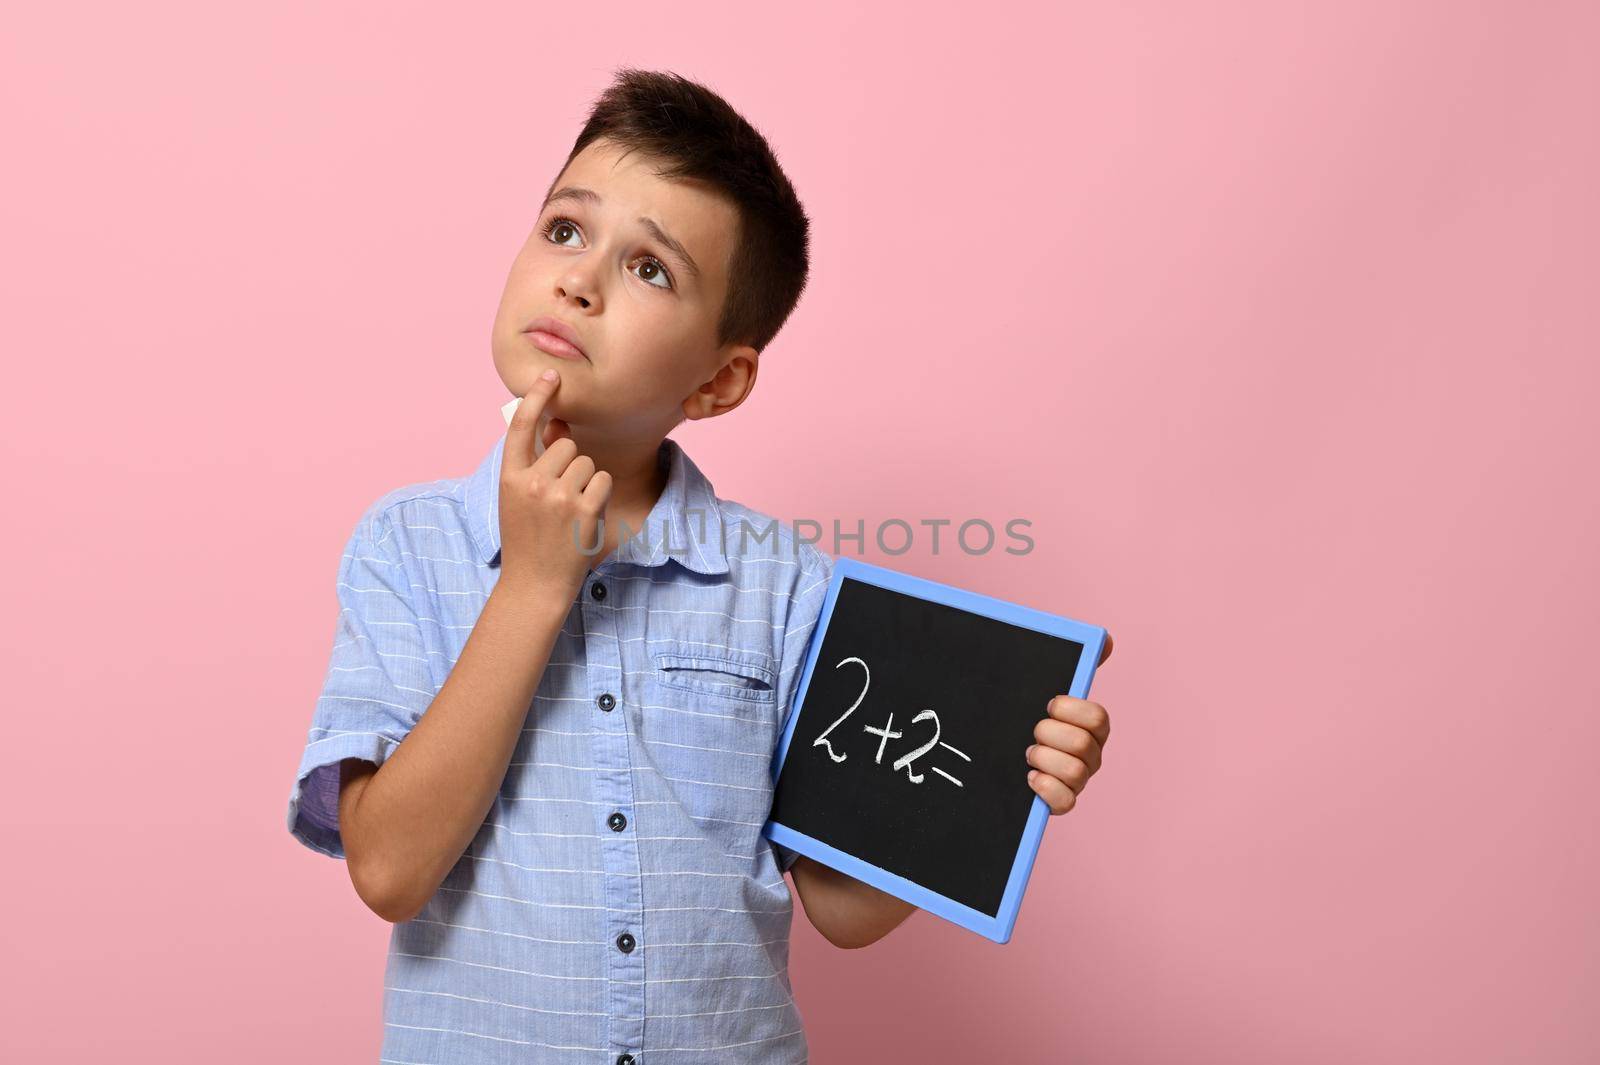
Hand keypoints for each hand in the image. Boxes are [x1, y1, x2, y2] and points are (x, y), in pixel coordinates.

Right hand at [497, 369, 612, 598]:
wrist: (534, 585)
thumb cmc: (529, 538)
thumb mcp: (521, 498)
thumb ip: (537, 461)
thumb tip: (558, 424)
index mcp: (509, 476)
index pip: (521, 426)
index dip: (537, 396)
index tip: (551, 375)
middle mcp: (531, 482)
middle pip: (567, 445)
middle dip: (572, 464)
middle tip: (560, 498)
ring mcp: (558, 496)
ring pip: (588, 463)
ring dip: (587, 482)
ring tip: (570, 512)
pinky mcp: (583, 509)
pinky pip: (602, 482)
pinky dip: (599, 497)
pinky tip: (584, 519)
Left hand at [1026, 634, 1112, 814]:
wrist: (990, 745)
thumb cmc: (1024, 714)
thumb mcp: (1040, 686)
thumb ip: (1071, 662)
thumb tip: (1106, 640)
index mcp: (1091, 725)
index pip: (1098, 717)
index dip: (1071, 710)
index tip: (1048, 705)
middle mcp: (1090, 754)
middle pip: (1083, 745)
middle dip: (1049, 735)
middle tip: (1032, 731)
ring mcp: (1077, 780)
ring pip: (1075, 774)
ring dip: (1044, 760)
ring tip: (1028, 754)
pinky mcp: (1061, 802)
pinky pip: (1066, 803)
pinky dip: (1045, 789)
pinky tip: (1029, 777)